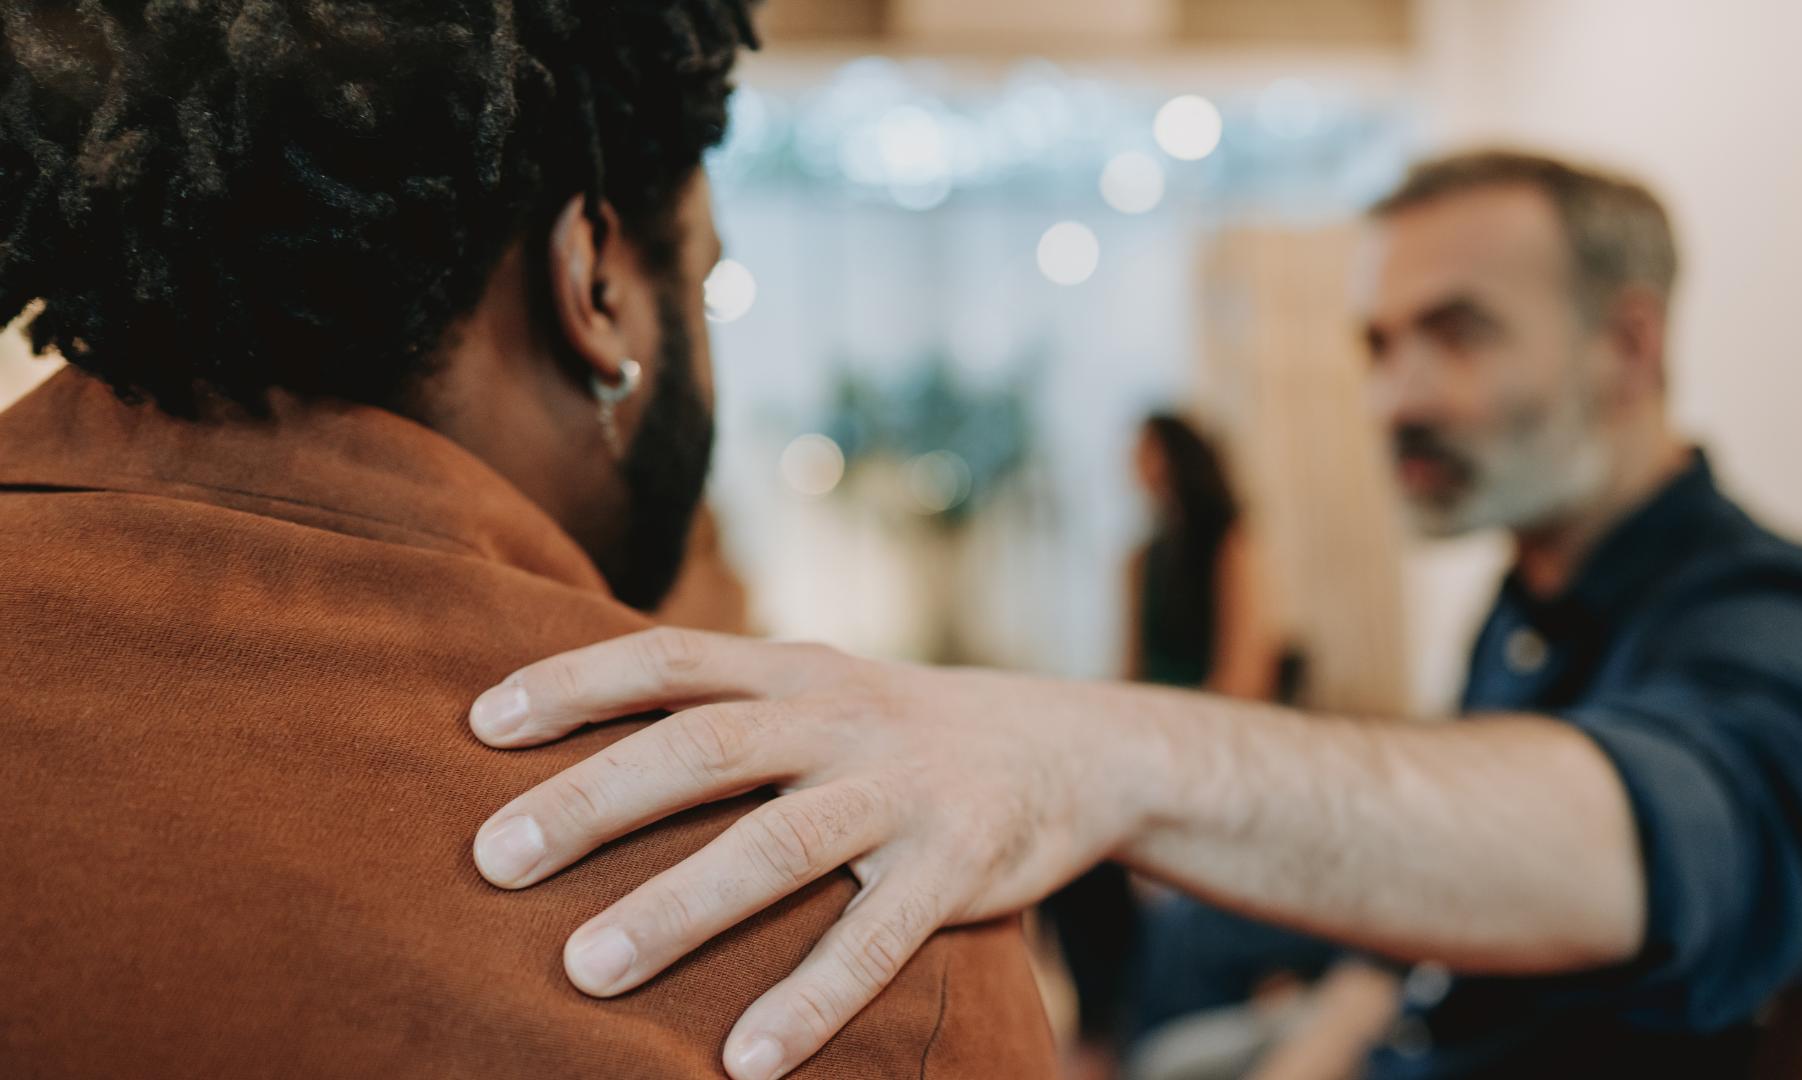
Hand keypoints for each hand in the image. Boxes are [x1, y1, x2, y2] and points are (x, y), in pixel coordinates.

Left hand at [467, 628, 1162, 1079]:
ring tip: (585, 970)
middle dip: (594, 801)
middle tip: (495, 859)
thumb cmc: (905, 733)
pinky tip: (744, 1059)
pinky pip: (875, 939)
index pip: (671, 658)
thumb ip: (730, 702)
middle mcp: (843, 717)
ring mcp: (902, 791)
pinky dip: (810, 999)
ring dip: (677, 907)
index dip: (575, 681)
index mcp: (798, 669)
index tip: (480, 724)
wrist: (1074, 747)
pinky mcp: (957, 867)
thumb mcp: (825, 687)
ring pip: (778, 844)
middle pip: (704, 745)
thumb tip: (579, 738)